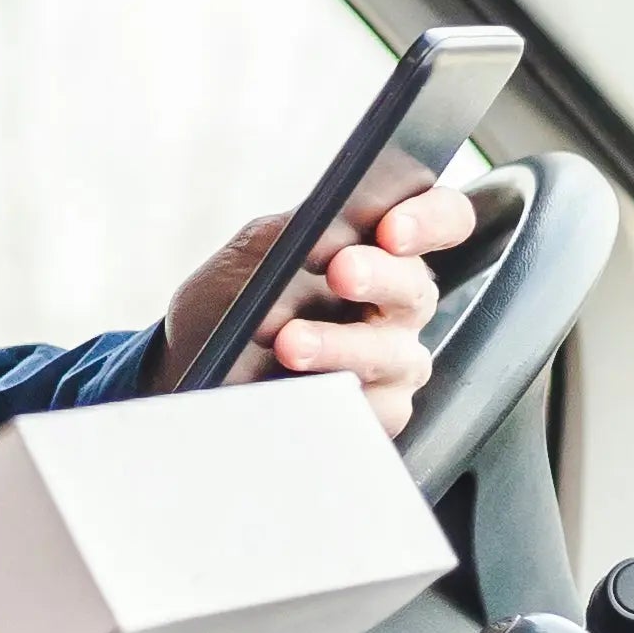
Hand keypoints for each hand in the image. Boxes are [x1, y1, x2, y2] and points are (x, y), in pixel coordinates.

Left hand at [162, 179, 475, 432]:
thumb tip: (318, 229)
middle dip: (379, 276)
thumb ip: (292, 232)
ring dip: (340, 345)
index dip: (432, 219)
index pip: (443, 219)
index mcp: (384, 248)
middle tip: (341, 271)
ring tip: (290, 343)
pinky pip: (373, 412)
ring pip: (392, 355)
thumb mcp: (255, 251)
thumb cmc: (233, 297)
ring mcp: (394, 361)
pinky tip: (296, 391)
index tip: (392, 227)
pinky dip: (332, 399)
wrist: (190, 361)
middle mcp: (400, 303)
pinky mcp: (377, 413)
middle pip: (417, 288)